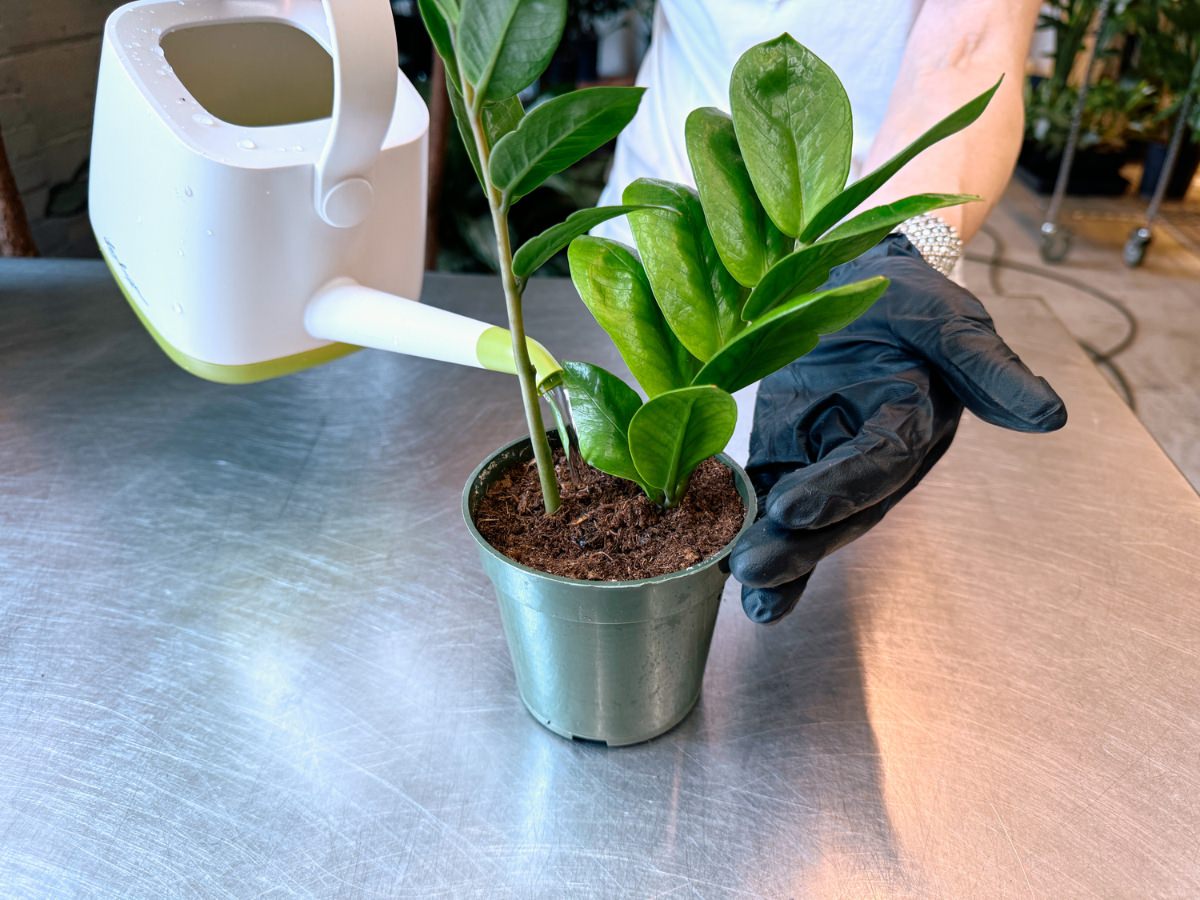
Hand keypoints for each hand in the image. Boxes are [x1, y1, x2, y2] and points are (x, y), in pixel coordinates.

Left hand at [730, 236, 1066, 623]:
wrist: (857, 276)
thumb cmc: (908, 298)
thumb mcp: (947, 319)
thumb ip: (987, 367)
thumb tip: (1049, 416)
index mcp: (911, 427)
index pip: (877, 466)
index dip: (839, 489)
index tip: (792, 509)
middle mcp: (868, 459)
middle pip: (836, 510)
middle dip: (797, 545)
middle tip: (753, 573)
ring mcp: (823, 459)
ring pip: (799, 518)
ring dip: (770, 552)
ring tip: (738, 586)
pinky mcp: (783, 450)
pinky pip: (761, 494)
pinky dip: (739, 524)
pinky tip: (709, 555)